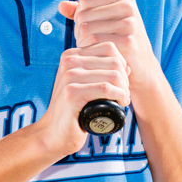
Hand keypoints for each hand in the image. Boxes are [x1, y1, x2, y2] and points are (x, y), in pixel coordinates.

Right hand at [36, 36, 130, 158]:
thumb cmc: (72, 112)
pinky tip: (122, 102)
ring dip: (125, 89)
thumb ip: (102, 73)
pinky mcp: (72, 93)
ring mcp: (69, 76)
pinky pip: (105, 88)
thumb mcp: (86, 86)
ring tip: (124, 99)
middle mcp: (69, 62)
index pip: (108, 47)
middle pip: (114, 61)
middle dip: (126, 78)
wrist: (53, 134)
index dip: (122, 64)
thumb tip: (128, 66)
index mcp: (71, 55)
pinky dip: (119, 95)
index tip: (122, 82)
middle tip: (124, 94)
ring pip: (113, 74)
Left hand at [59, 0, 161, 93]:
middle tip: (88, 44)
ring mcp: (130, 23)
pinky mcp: (127, 40)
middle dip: (79, 32)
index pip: (84, 2)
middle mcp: (128, 5)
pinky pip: (93, 41)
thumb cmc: (119, 41)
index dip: (79, 18)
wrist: (142, 67)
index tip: (87, 31)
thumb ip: (82, 12)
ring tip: (91, 49)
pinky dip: (88, 50)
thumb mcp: (104, 21)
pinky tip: (95, 56)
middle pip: (83, 15)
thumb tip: (61, 5)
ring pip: (85, 28)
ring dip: (82, 42)